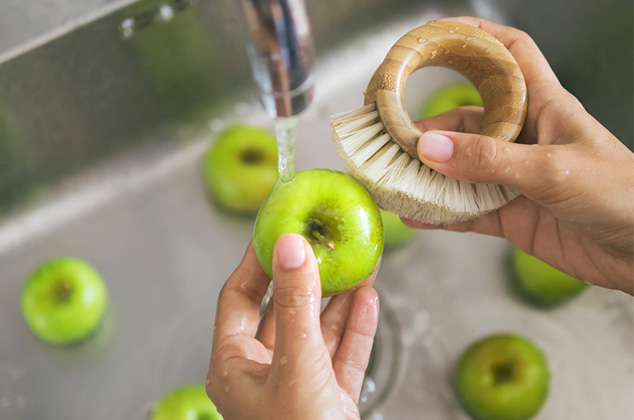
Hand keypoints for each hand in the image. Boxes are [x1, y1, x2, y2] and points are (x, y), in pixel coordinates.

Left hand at [206, 234, 379, 419]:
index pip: (239, 299)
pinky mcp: (329, 398)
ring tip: (357, 266)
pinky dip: (355, 329)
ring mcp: (298, 386)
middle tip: (321, 245)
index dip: (257, 262)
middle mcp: (264, 374)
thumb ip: (295, 305)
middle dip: (308, 279)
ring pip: (317, 332)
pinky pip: (342, 355)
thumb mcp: (296, 364)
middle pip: (283, 311)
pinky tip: (367, 301)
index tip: (276, 231)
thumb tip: (290, 248)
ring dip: (339, 301)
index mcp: (234, 368)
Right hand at [407, 17, 633, 293]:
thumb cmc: (620, 194)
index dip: (476, 37)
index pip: (509, 55)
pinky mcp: (510, 214)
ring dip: (426, 175)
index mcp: (544, 107)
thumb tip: (430, 150)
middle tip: (391, 139)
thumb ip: (489, 160)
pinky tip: (414, 214)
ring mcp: (513, 178)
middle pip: (465, 122)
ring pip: (458, 169)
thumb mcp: (553, 169)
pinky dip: (439, 213)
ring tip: (393, 178)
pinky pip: (465, 210)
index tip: (436, 35)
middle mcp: (523, 138)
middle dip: (427, 129)